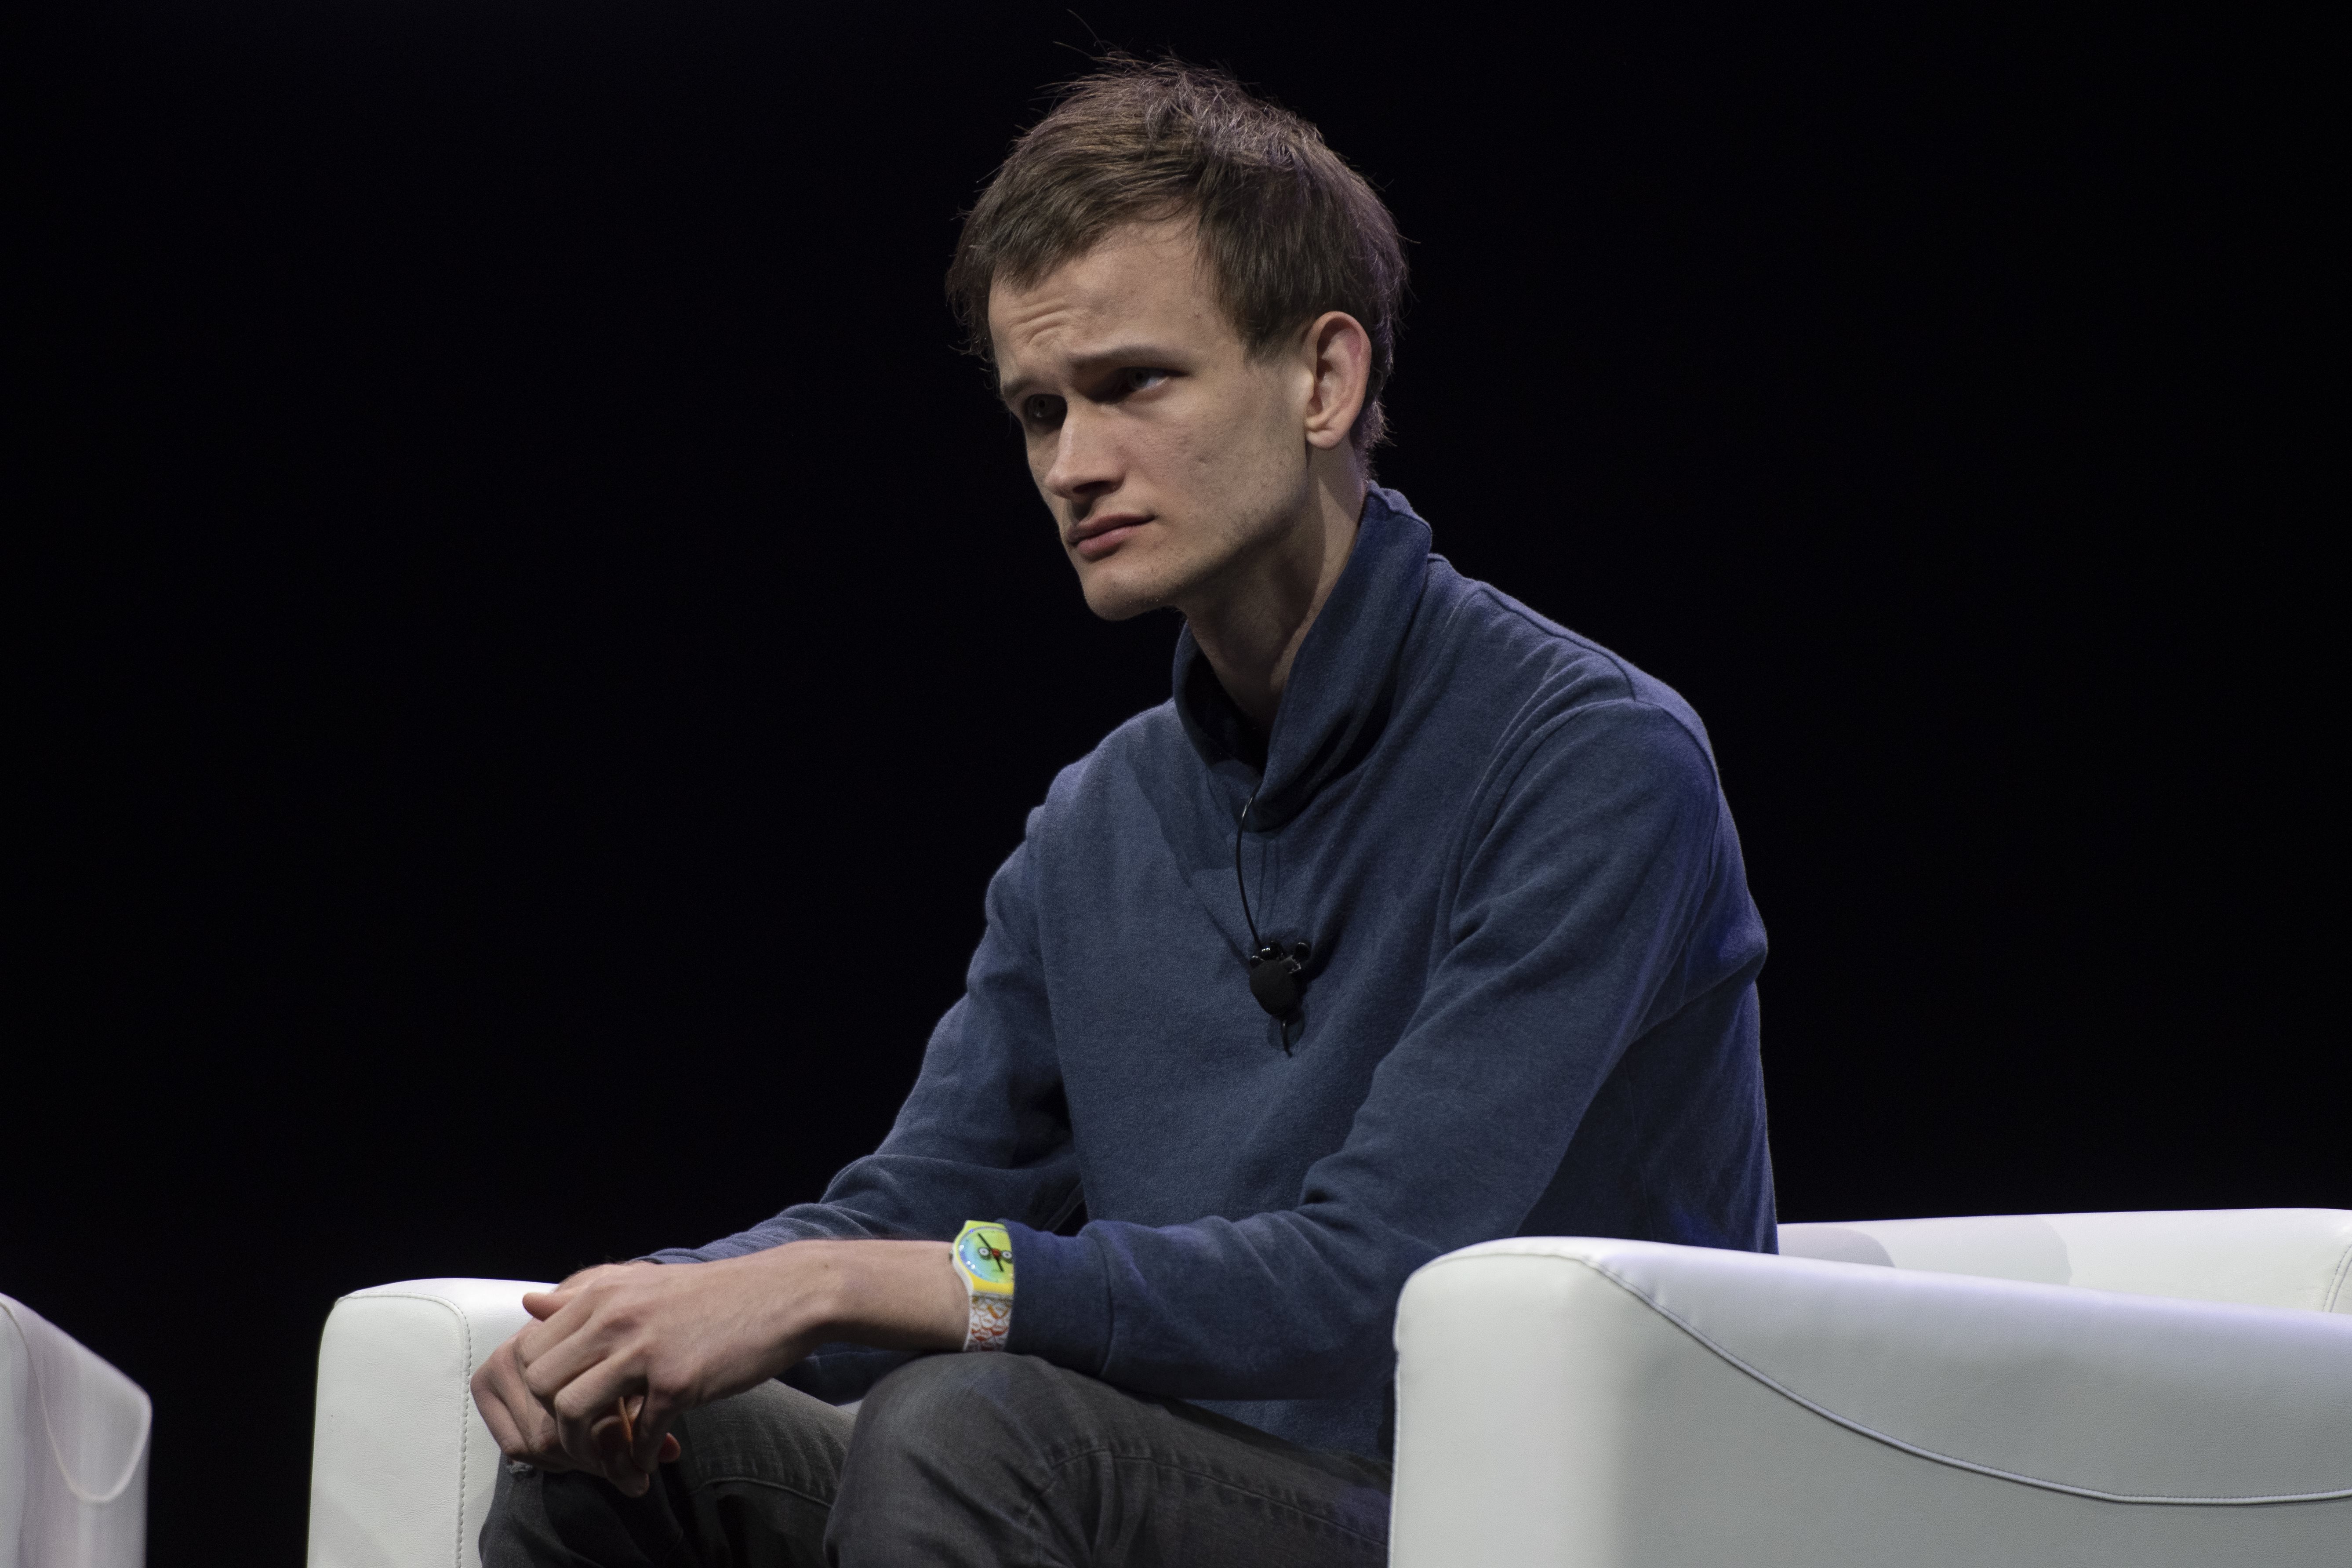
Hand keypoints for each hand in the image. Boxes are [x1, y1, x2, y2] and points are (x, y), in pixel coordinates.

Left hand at [511, 1242, 963, 1495]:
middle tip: (583, 1438)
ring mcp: (644, 1348)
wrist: (785, 1294)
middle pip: (542, 1383)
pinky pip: (637, 1435)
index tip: (563, 1408)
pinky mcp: (678, 1380)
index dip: (537, 1390)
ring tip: (611, 1456)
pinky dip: (639, 1458)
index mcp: (601, 1292)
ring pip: (574, 1411)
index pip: (530, 1349)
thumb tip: (530, 1302)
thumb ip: (585, 1294)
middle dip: (555, 1420)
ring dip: (587, 1446)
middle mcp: (614, 1316)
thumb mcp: (642, 1283)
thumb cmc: (715, 1294)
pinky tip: (653, 1459)